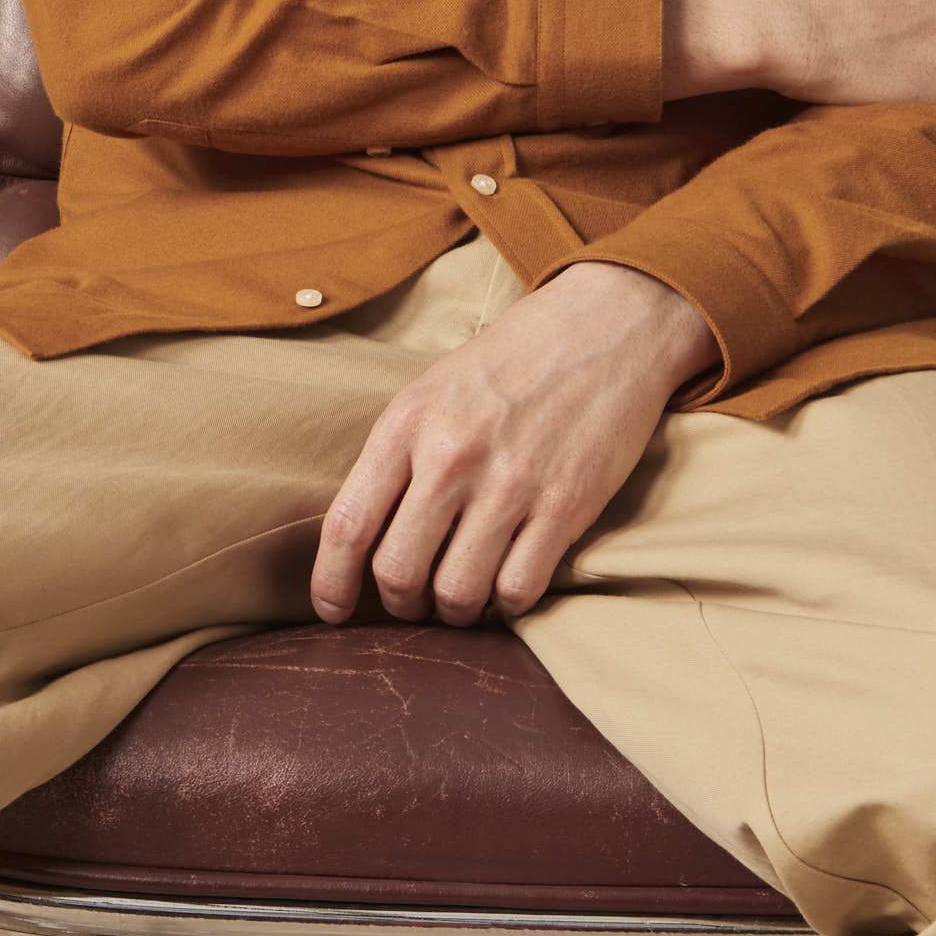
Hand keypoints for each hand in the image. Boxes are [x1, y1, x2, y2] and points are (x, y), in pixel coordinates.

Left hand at [310, 261, 717, 628]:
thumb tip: (363, 538)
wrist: (604, 324)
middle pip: (398, 573)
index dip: (331, 582)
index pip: (348, 523)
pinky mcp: (566, 505)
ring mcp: (510, 483)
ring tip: (464, 594)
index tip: (332, 611)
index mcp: (408, 421)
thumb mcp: (434, 388)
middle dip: (402, 605)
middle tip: (416, 602)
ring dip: (456, 611)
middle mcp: (451, 454)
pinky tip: (509, 580)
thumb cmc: (511, 362)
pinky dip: (508, 603)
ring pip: (457, 595)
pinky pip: (518, 591)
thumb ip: (398, 455)